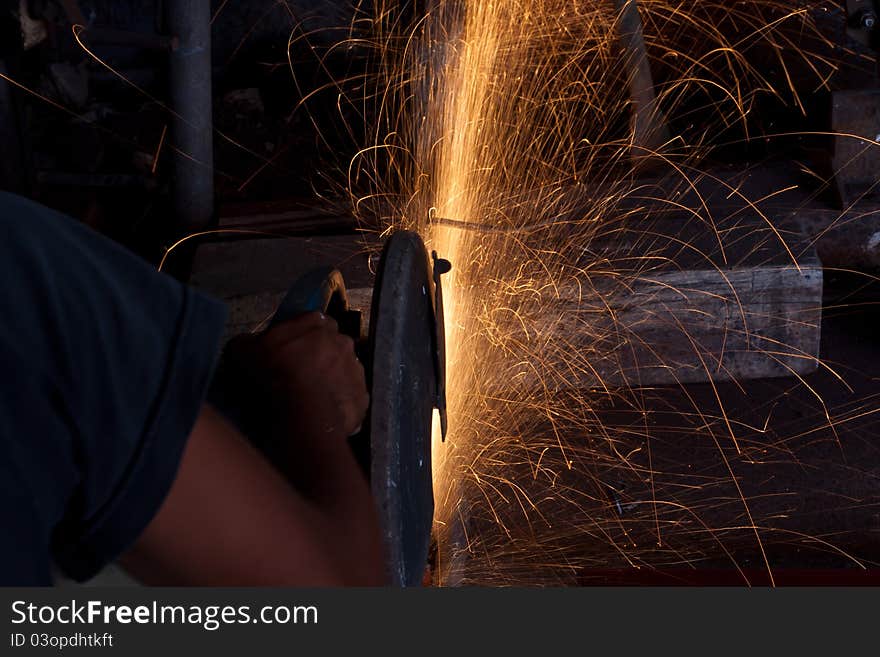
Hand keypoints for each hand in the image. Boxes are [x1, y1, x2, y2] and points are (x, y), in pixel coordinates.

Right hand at [227, 313, 368, 441]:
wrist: (304, 410)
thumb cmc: (274, 373)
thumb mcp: (243, 351)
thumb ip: (246, 342)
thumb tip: (245, 344)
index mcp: (316, 322)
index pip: (310, 322)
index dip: (299, 337)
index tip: (288, 352)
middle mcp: (342, 340)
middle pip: (330, 345)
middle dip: (319, 357)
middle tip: (300, 376)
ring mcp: (356, 367)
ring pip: (343, 371)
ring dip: (331, 380)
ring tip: (311, 398)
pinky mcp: (363, 395)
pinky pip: (350, 396)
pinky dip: (339, 403)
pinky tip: (323, 413)